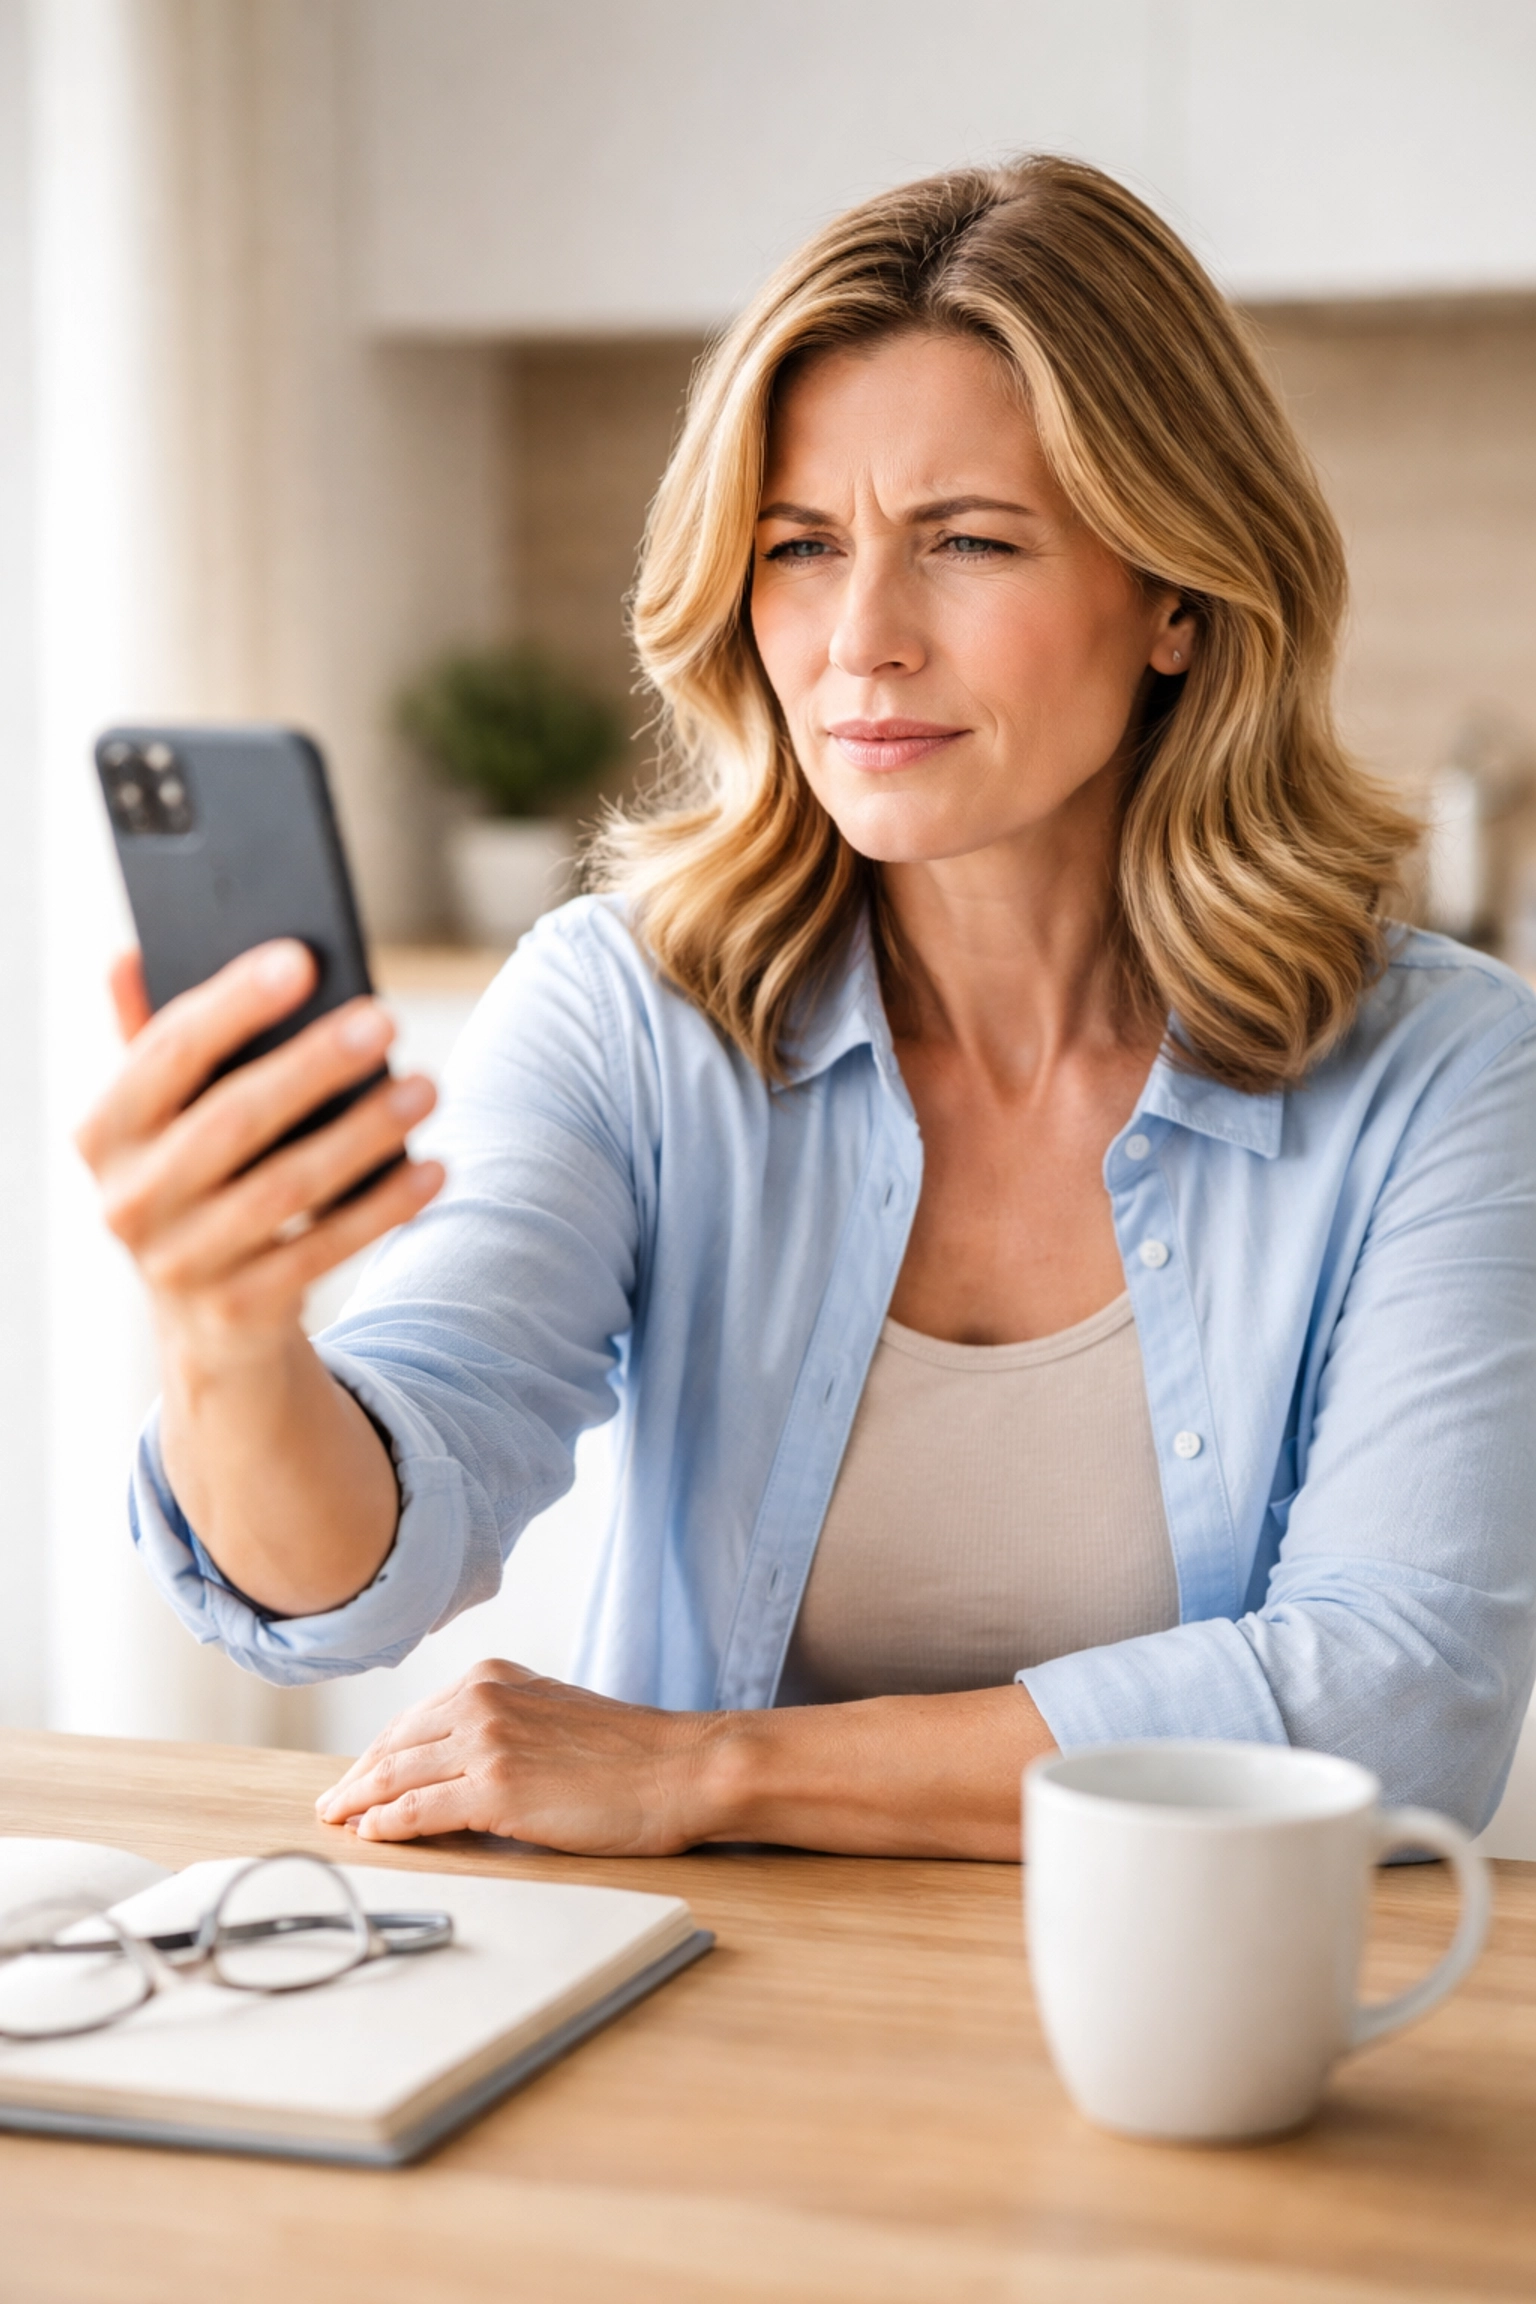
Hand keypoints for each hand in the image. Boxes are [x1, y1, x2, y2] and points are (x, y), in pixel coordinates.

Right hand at [78, 941, 443, 1364]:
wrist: (208, 1323)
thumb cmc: (196, 1183)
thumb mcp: (162, 1121)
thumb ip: (152, 1040)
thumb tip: (129, 953)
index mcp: (104, 1132)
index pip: (168, 1052)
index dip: (234, 1003)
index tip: (302, 958)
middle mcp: (129, 1199)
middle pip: (233, 1117)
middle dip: (313, 1064)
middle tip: (384, 1018)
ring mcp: (181, 1262)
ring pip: (286, 1187)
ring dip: (363, 1133)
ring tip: (426, 1087)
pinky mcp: (240, 1309)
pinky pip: (323, 1250)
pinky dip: (382, 1207)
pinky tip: (432, 1168)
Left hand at [316, 1659, 718, 1855]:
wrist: (680, 1768)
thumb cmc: (632, 1751)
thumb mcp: (556, 1713)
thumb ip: (507, 1722)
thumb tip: (463, 1756)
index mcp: (495, 1679)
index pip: (414, 1718)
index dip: (377, 1752)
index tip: (358, 1776)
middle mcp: (482, 1702)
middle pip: (394, 1744)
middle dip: (356, 1778)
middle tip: (332, 1803)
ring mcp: (486, 1744)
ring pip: (396, 1775)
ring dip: (358, 1802)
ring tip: (337, 1821)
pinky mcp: (495, 1791)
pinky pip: (418, 1811)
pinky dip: (386, 1825)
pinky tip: (370, 1835)